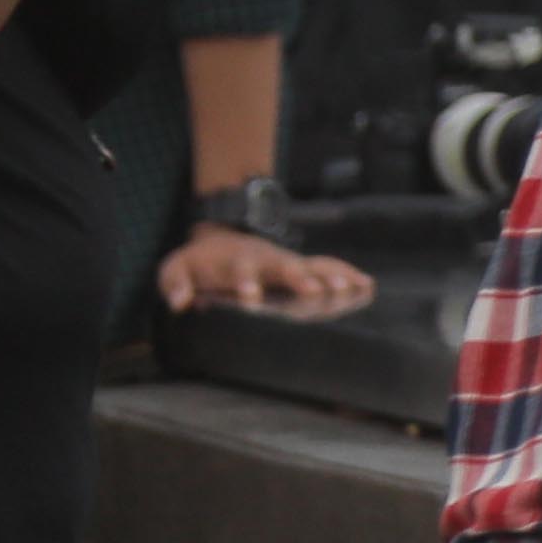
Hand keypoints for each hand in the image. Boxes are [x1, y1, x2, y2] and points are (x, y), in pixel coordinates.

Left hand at [156, 225, 375, 319]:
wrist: (221, 239)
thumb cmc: (199, 262)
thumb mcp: (177, 268)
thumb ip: (175, 283)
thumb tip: (181, 303)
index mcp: (236, 262)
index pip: (241, 271)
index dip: (245, 284)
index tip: (249, 299)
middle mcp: (267, 260)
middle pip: (286, 267)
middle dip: (300, 278)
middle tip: (316, 290)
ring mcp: (287, 262)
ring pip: (312, 267)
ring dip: (332, 277)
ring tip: (353, 287)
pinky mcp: (302, 267)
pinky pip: (327, 267)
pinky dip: (346, 274)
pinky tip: (366, 284)